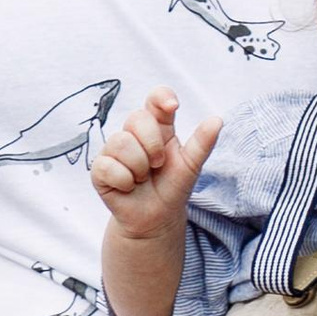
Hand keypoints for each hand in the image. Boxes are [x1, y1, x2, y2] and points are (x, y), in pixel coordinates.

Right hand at [90, 88, 218, 248]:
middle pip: (136, 118)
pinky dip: (124, 181)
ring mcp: (113, 150)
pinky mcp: (100, 169)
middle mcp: (133, 134)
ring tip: (143, 178)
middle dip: (152, 145)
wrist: (157, 218)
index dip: (161, 97)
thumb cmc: (172, 187)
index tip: (173, 107)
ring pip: (121, 142)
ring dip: (139, 167)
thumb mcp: (191, 166)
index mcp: (158, 127)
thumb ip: (202, 143)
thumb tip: (217, 120)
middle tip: (158, 165)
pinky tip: (128, 187)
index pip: (155, 99)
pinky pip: (108, 166)